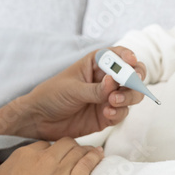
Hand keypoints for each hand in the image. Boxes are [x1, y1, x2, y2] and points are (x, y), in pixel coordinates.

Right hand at [0, 138, 103, 174]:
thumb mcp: (1, 173)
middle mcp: (44, 158)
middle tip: (78, 154)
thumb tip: (25, 165)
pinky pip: (87, 166)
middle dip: (72, 147)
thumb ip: (17, 163)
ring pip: (78, 151)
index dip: (53, 151)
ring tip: (93, 153)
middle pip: (65, 144)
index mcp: (26, 153)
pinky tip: (99, 156)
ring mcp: (57, 172)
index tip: (57, 158)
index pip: (47, 145)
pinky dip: (94, 158)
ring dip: (85, 151)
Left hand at [18, 47, 147, 140]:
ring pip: (131, 95)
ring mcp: (108, 98)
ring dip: (128, 97)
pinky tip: (107, 113)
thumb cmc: (52, 95)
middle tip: (131, 84)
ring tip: (113, 101)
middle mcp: (106, 80)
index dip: (128, 56)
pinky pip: (121, 113)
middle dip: (135, 79)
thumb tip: (114, 82)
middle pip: (132, 75)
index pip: (118, 55)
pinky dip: (119, 113)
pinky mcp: (107, 116)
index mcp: (95, 64)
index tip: (131, 61)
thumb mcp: (72, 89)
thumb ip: (95, 89)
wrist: (39, 119)